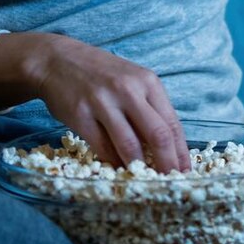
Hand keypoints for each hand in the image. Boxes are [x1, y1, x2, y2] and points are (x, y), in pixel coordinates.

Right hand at [30, 35, 192, 170]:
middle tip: (170, 183)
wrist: (58, 60)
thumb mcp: (132, 81)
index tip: (185, 172)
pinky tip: (118, 170)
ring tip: (145, 182)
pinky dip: (113, 163)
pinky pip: (102, 147)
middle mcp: (129, 90)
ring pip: (129, 145)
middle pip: (157, 135)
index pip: (172, 123)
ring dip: (139, 168)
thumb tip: (166, 147)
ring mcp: (104, 102)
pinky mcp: (81, 114)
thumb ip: (148, 108)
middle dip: (167, 164)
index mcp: (148, 82)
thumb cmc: (101, 74)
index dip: (181, 152)